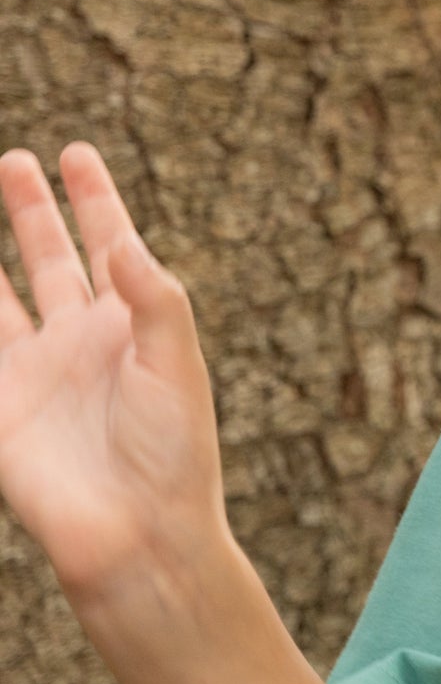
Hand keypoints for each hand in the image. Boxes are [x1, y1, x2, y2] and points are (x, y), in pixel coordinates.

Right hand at [0, 144, 227, 602]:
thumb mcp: (179, 366)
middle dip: (34, 211)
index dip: (95, 200)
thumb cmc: (175, 452)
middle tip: (16, 161)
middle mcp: (82, 339)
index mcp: (134, 324)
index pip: (112, 246)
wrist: (137, 530)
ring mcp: (35, 369)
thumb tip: (129, 242)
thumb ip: (157, 300)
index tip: (78, 153)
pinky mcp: (0, 402)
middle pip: (51, 258)